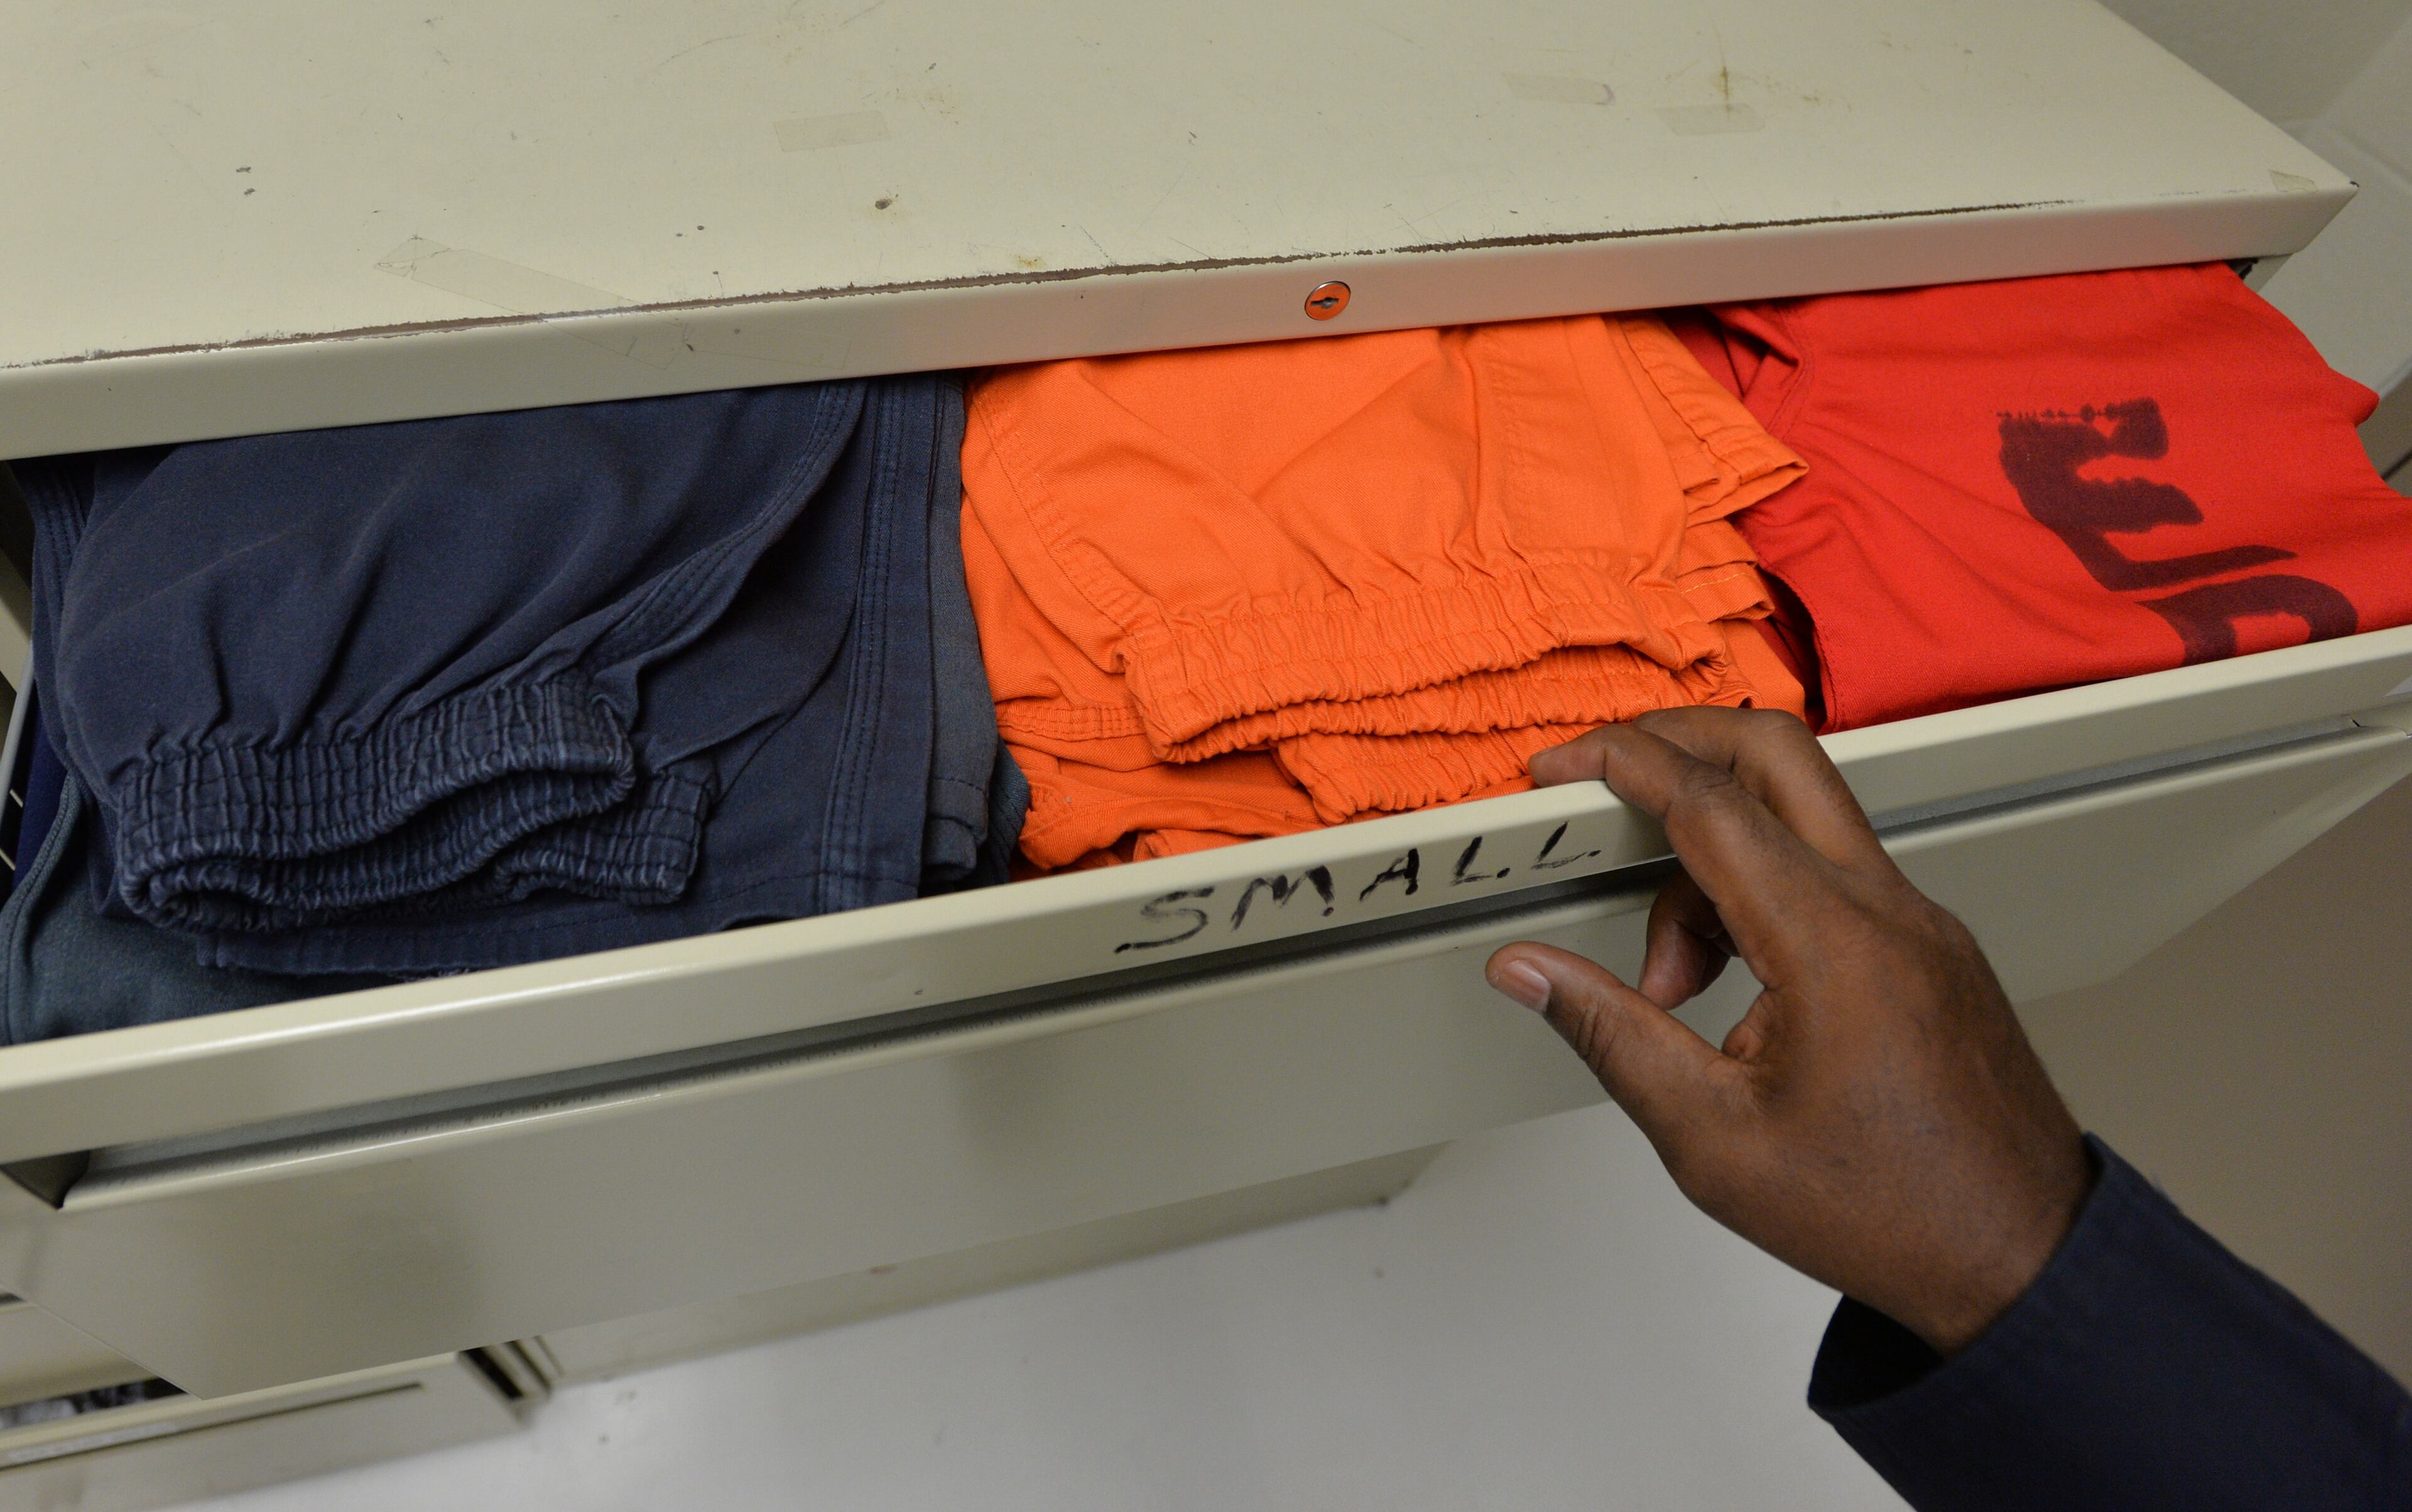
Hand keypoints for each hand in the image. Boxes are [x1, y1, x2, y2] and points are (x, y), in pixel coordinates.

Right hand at [1485, 708, 2092, 1354]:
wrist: (2020, 1259)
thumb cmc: (1891, 1212)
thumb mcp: (1711, 1139)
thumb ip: (1610, 1035)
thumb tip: (1531, 972)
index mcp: (1831, 943)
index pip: (1709, 801)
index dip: (1620, 765)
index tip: (1561, 768)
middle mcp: (1887, 909)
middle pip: (1775, 755)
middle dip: (1678, 744)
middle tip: (1607, 784)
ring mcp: (1919, 922)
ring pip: (1799, 820)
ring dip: (1713, 862)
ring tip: (1673, 984)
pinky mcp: (1931, 945)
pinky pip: (1833, 872)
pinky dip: (1765, 894)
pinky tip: (1736, 984)